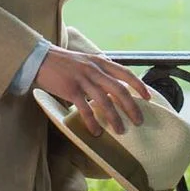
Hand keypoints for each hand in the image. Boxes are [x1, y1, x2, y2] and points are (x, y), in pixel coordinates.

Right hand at [34, 46, 150, 135]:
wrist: (41, 59)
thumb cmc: (64, 63)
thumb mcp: (86, 61)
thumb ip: (100, 71)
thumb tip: (113, 86)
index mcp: (100, 62)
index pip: (125, 73)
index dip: (139, 85)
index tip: (148, 97)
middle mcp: (95, 70)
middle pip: (119, 90)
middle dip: (131, 107)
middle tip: (138, 121)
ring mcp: (83, 79)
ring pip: (104, 101)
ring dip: (114, 118)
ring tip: (120, 130)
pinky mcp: (71, 90)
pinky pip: (85, 109)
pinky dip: (92, 122)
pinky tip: (96, 131)